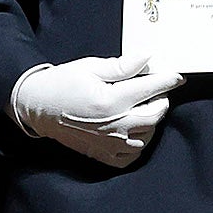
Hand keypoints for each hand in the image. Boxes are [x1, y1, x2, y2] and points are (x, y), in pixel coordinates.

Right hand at [12, 53, 182, 168]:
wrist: (36, 107)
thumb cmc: (62, 84)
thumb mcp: (90, 67)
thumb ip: (122, 66)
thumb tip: (147, 58)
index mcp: (110, 101)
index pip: (151, 89)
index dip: (167, 80)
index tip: (176, 75)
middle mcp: (113, 125)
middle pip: (155, 114)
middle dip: (161, 99)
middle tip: (156, 90)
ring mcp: (109, 143)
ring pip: (147, 135)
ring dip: (151, 120)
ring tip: (142, 106)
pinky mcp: (102, 154)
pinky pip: (132, 154)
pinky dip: (138, 141)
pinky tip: (133, 128)